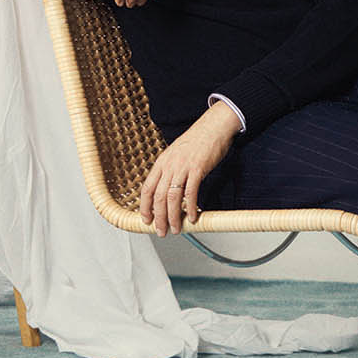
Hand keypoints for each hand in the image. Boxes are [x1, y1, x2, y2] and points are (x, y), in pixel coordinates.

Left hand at [140, 103, 241, 234]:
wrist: (212, 127)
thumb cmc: (197, 141)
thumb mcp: (176, 155)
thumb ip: (170, 171)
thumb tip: (168, 190)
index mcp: (162, 163)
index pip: (147, 189)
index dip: (144, 207)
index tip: (146, 220)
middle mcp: (169, 166)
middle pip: (158, 197)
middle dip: (158, 218)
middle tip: (161, 231)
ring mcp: (182, 167)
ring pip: (172, 198)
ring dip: (173, 216)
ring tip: (175, 228)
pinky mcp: (197, 169)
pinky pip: (191, 192)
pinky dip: (191, 207)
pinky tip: (192, 217)